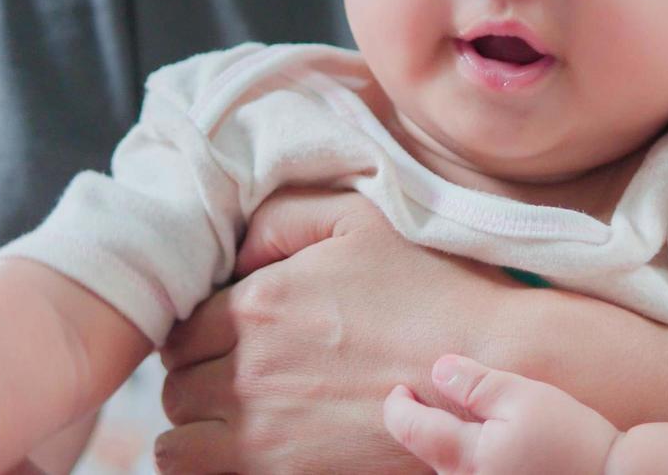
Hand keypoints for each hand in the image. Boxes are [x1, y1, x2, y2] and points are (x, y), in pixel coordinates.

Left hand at [153, 189, 667, 473]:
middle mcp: (248, 367)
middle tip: (237, 377)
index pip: (179, 323)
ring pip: (177, 438)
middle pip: (176, 382)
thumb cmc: (434, 291)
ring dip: (196, 428)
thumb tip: (231, 249)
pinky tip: (244, 451)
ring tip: (234, 420)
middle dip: (198, 378)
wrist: (492, 370)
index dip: (199, 330)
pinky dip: (207, 465)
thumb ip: (282, 217)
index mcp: (258, 302)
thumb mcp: (360, 220)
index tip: (225, 335)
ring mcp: (262, 430)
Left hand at [384, 354, 620, 474]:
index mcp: (469, 458)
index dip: (398, 408)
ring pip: (450, 469)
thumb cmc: (571, 437)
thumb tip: (437, 370)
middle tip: (419, 401)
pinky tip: (485, 446)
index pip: (411, 431)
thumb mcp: (524, 397)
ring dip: (445, 446)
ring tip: (456, 422)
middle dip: (420, 427)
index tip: (398, 389)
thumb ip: (476, 384)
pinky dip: (468, 460)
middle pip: (428, 454)